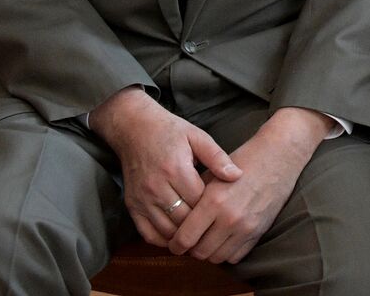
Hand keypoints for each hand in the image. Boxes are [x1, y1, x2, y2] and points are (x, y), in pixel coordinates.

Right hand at [88, 87, 241, 247]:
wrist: (134, 129)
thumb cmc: (170, 132)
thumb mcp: (197, 137)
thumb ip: (217, 157)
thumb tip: (237, 175)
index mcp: (176, 170)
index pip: (199, 202)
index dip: (214, 210)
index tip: (226, 211)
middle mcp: (156, 188)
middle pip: (184, 220)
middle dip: (201, 226)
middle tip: (217, 229)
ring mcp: (142, 199)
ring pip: (167, 231)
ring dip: (184, 237)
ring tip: (201, 236)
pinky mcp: (132, 206)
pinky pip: (148, 233)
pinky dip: (164, 240)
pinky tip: (178, 238)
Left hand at [170, 107, 332, 263]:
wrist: (279, 156)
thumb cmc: (245, 159)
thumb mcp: (213, 173)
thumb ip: (194, 197)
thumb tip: (177, 218)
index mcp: (214, 201)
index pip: (185, 238)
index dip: (175, 244)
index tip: (174, 242)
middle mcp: (230, 218)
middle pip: (200, 252)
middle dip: (191, 249)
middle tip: (190, 241)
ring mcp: (247, 227)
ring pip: (217, 258)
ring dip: (209, 252)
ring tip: (207, 240)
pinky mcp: (259, 231)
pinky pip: (236, 256)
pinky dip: (227, 252)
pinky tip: (224, 239)